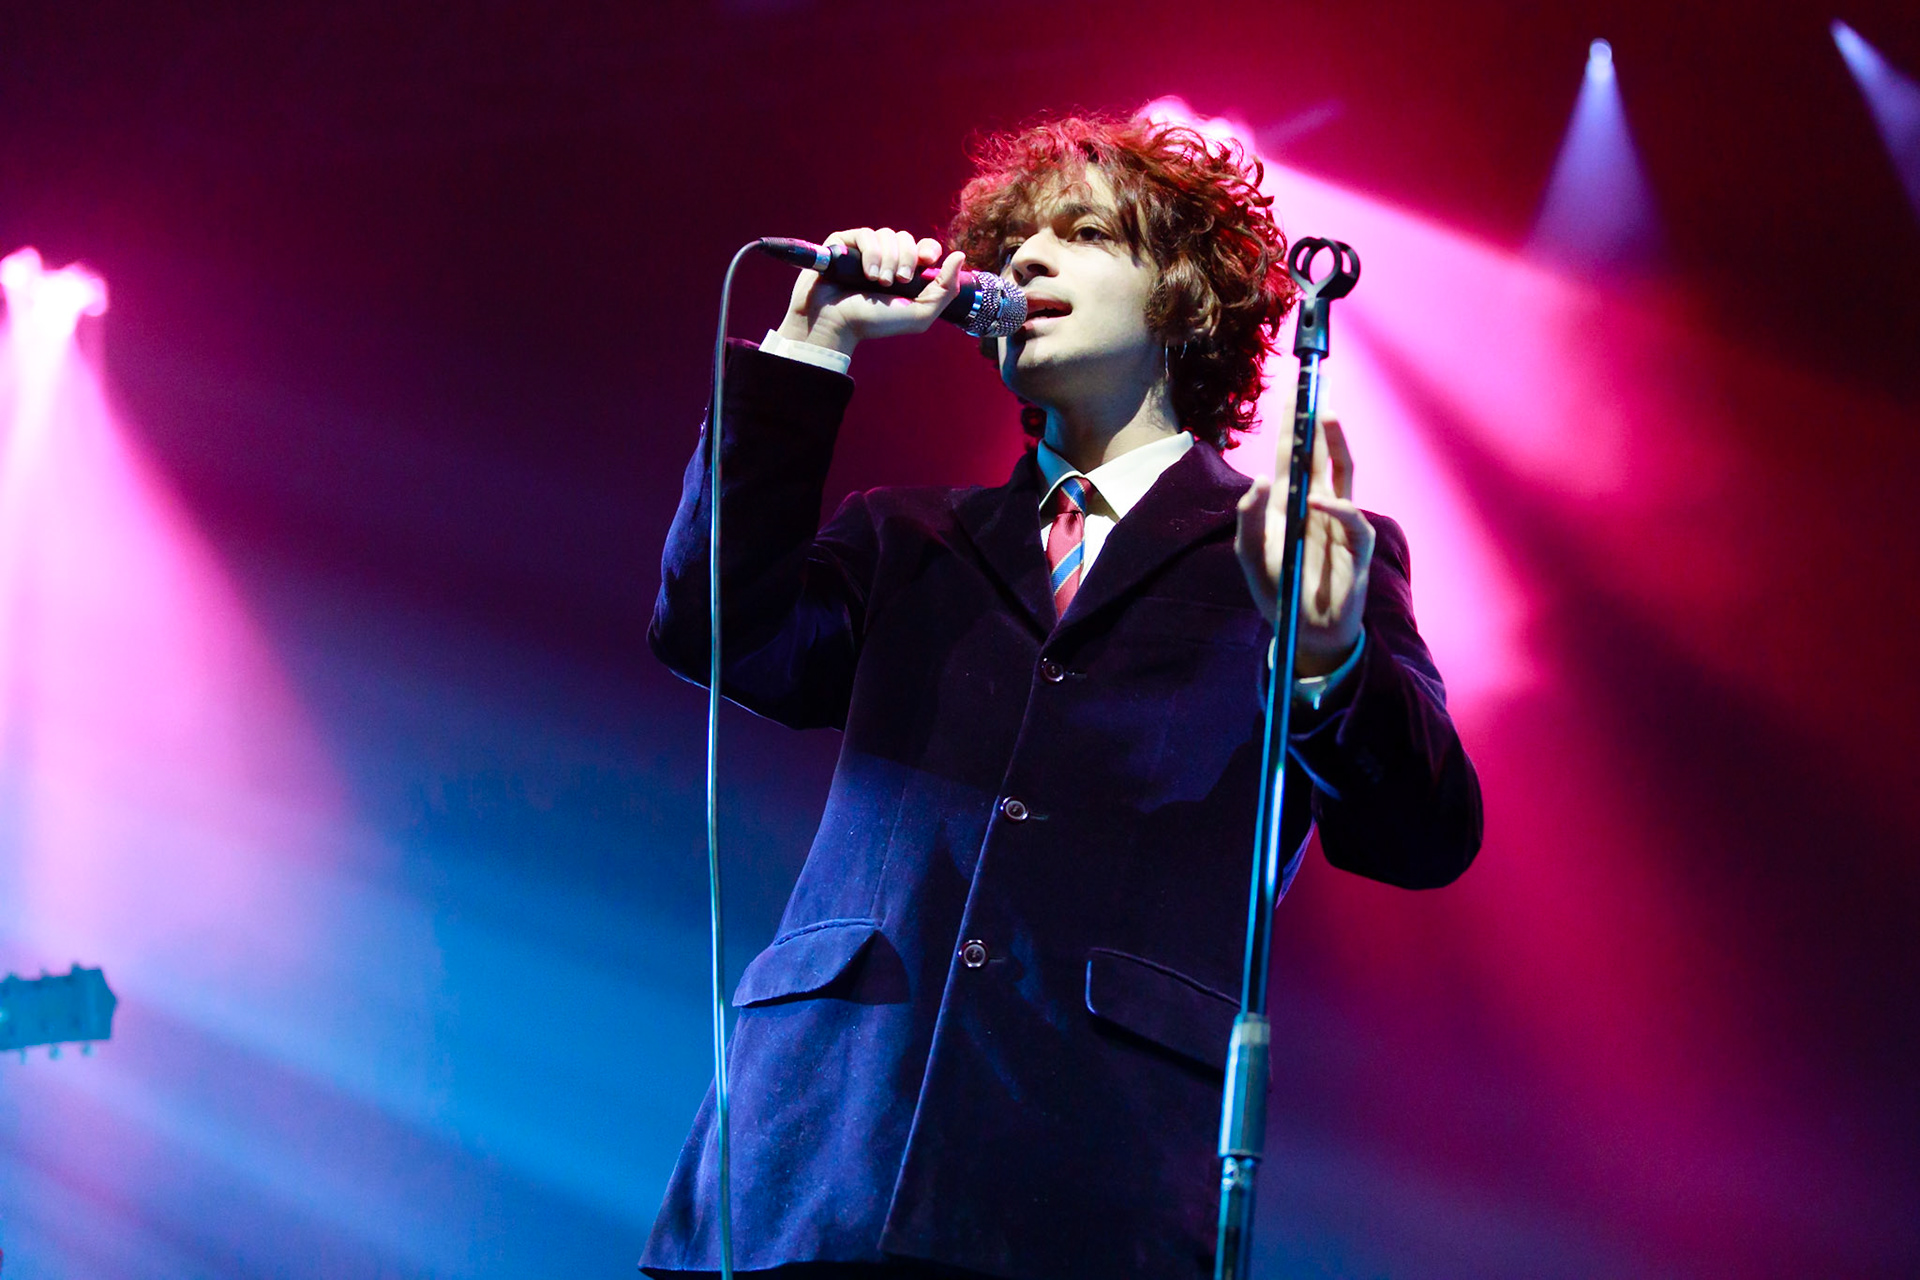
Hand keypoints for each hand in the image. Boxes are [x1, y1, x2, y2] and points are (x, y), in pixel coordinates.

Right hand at [775, 227, 965, 356]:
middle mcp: (885, 259)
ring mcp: (864, 250)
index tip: (926, 262)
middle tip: (897, 282)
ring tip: (878, 282)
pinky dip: (870, 253)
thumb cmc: (874, 323)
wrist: (835, 324)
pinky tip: (866, 272)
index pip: (924, 247)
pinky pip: (866, 234)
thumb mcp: (919, 315)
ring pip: (888, 234)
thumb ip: (945, 289)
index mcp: (905, 273)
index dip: (928, 249)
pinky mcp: (843, 244)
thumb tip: (960, 255)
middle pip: (907, 238)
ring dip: (888, 259)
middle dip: (907, 260)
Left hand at [1234, 411, 1375, 676]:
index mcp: (1290, 502)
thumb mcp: (1249, 555)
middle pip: (1319, 453)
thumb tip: (1258, 479)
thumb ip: (1247, 518)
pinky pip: (1352, 521)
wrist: (1305, 631)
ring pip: (1343, 473)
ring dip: (1336, 444)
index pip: (1293, 455)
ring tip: (1327, 415)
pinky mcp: (1356, 547)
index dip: (1293, 424)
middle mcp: (1318, 504)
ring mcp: (1339, 522)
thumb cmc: (1279, 588)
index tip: (1292, 391)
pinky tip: (1319, 501)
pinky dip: (1337, 509)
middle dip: (1315, 421)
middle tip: (1312, 386)